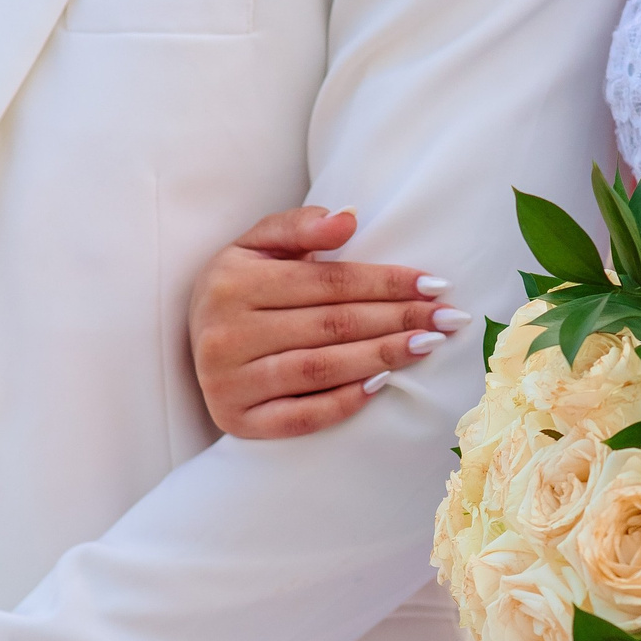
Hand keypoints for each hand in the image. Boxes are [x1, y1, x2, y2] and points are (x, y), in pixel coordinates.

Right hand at [190, 206, 467, 438]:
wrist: (192, 340)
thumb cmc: (238, 287)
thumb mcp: (256, 245)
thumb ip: (299, 227)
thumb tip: (348, 218)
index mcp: (232, 282)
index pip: (327, 282)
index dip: (385, 282)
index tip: (435, 284)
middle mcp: (226, 333)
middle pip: (331, 325)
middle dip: (398, 319)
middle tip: (448, 319)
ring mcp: (228, 383)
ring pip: (322, 368)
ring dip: (382, 357)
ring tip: (428, 346)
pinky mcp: (237, 421)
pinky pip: (301, 416)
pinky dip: (344, 402)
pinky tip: (382, 385)